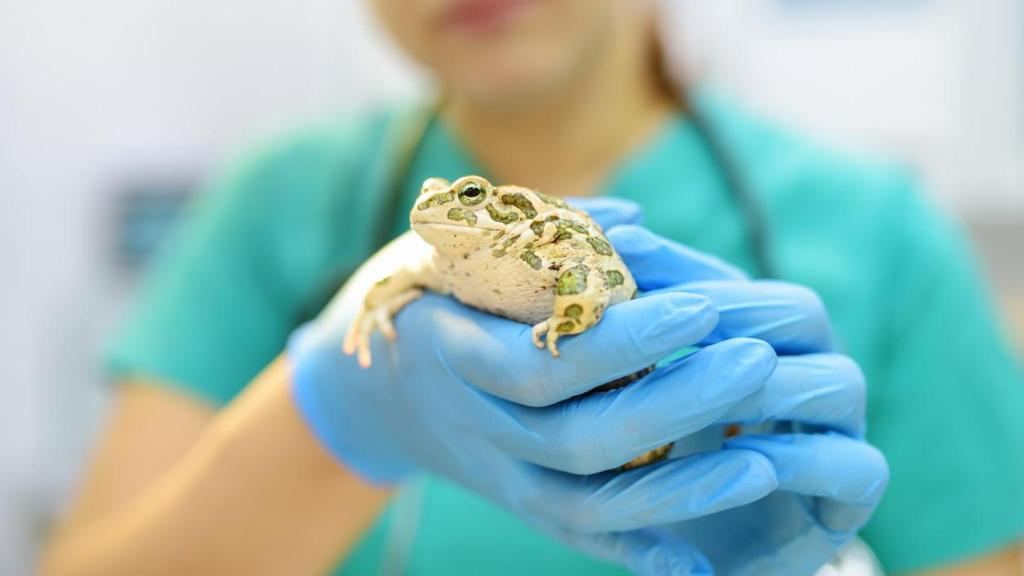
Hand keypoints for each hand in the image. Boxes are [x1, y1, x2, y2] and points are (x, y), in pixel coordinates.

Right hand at [287, 199, 784, 569]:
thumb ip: (536, 234)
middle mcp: (474, 424)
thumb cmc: (423, 296)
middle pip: (579, 439)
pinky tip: (700, 565)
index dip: (629, 342)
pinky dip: (635, 554)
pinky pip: (576, 538)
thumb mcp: (449, 248)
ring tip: (761, 459)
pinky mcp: (516, 505)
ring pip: (585, 504)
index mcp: (452, 350)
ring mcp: (496, 476)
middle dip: (677, 404)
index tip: (707, 303)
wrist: (370, 390)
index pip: (546, 363)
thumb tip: (636, 228)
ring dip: (676, 491)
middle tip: (758, 360)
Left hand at [568, 225, 888, 575]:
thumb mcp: (620, 402)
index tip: (623, 255)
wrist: (688, 558)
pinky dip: (800, 458)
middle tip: (678, 318)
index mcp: (753, 341)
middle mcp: (803, 373)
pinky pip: (855, 467)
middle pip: (798, 313)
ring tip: (706, 386)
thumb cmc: (647, 471)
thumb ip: (618, 338)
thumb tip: (602, 243)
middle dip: (735, 312)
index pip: (731, 281)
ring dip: (768, 384)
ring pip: (836, 381)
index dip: (681, 266)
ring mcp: (835, 433)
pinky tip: (741, 458)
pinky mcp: (849, 500)